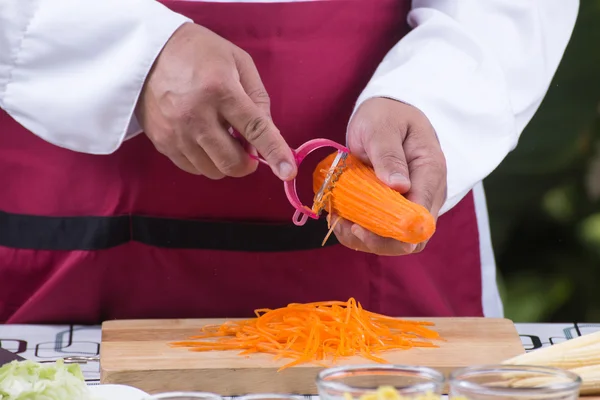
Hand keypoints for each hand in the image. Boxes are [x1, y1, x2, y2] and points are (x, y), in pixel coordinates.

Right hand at [135, 22, 296, 180]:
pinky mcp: (162, 142)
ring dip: (225, 161)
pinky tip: (203, 139)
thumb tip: (270, 134)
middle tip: (248, 148)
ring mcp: (176, 132)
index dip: (275, 152)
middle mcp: (196, 115)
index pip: (254, 129)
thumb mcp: (238, 62)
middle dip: (248, 163)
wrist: (147, 51)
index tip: (288, 171)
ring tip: (220, 136)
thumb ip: (258, 99)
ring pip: (213, 170)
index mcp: (221, 90)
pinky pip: (193, 168)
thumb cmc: (199, 53)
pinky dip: (205, 160)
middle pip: (232, 162)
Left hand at [334, 98, 446, 255]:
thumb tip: (400, 186)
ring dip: (366, 238)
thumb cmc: (386, 115)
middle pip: (412, 238)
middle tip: (346, 226)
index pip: (422, 217)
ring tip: (339, 221)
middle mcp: (428, 193)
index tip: (362, 227)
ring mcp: (414, 202)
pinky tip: (342, 218)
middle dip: (378, 240)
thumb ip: (389, 154)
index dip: (395, 230)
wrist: (388, 114)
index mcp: (430, 172)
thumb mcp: (382, 127)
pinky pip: (384, 231)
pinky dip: (361, 231)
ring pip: (397, 240)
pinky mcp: (398, 207)